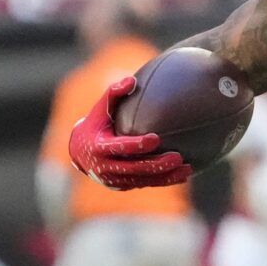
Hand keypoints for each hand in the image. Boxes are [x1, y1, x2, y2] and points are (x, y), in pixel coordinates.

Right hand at [67, 76, 190, 189]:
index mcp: (99, 147)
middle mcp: (105, 167)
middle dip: (156, 164)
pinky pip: (145, 184)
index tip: (155, 139)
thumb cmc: (96, 124)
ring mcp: (114, 179)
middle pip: (134, 168)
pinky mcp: (123, 185)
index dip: (137, 145)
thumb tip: (132, 79)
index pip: (119, 147)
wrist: (80, 153)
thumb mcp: (100, 108)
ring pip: (142, 180)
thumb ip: (113, 93)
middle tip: (177, 157)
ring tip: (186, 170)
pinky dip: (163, 181)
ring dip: (165, 176)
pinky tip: (182, 176)